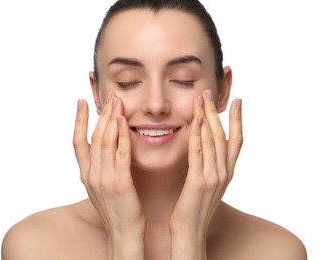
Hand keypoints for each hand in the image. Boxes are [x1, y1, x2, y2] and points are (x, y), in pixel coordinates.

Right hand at [73, 93, 144, 258]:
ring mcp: (104, 178)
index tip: (81, 102)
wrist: (123, 233)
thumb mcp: (100, 188)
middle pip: (93, 137)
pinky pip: (120, 153)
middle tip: (107, 96)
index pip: (78, 142)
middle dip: (100, 114)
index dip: (79, 121)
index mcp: (85, 175)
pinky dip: (121, 135)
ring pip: (104, 141)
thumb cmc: (115, 210)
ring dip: (110, 119)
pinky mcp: (120, 182)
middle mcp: (91, 174)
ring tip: (116, 102)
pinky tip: (124, 121)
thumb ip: (99, 169)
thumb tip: (103, 152)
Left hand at [170, 89, 242, 258]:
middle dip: (216, 112)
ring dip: (206, 117)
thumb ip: (209, 166)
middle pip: (223, 135)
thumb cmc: (195, 207)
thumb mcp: (207, 184)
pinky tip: (194, 121)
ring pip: (212, 140)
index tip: (236, 101)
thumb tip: (206, 148)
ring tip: (201, 99)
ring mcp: (213, 177)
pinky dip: (197, 135)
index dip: (237, 120)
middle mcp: (224, 172)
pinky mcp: (198, 182)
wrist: (190, 231)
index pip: (236, 141)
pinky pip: (198, 153)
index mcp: (227, 172)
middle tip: (210, 92)